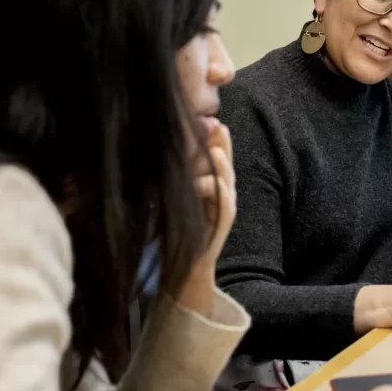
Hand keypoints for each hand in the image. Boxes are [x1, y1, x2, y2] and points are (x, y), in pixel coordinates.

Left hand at [178, 120, 235, 312]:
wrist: (183, 271)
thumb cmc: (176, 236)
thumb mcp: (174, 202)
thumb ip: (176, 181)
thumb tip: (163, 154)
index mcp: (211, 191)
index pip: (216, 160)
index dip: (214, 140)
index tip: (206, 119)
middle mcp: (221, 198)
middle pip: (225, 166)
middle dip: (222, 144)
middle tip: (216, 123)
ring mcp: (224, 212)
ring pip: (228, 181)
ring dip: (223, 163)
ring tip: (216, 144)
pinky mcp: (222, 227)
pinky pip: (226, 204)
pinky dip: (219, 187)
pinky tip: (210, 174)